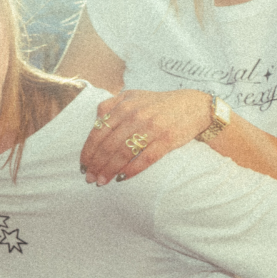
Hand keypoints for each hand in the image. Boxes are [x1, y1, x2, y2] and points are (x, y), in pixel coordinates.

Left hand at [80, 89, 213, 185]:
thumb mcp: (134, 96)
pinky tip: (122, 178)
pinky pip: (145, 158)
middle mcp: (136, 115)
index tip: (83, 165)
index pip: (99, 130)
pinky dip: (131, 170)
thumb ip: (112, 104)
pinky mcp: (167, 140)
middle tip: (89, 178)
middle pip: (108, 144)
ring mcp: (152, 127)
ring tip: (102, 182)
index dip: (88, 150)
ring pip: (123, 153)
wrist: (194, 106)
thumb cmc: (159, 104)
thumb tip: (96, 120)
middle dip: (96, 164)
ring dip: (109, 170)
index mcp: (125, 105)